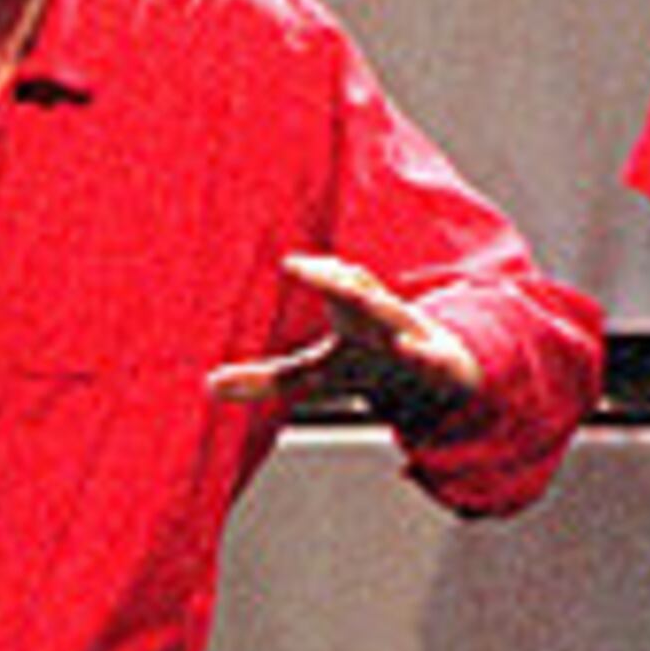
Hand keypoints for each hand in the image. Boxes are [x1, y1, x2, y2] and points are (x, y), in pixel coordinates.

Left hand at [205, 252, 479, 416]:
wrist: (439, 373)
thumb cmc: (370, 359)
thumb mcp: (318, 373)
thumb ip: (268, 378)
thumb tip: (210, 386)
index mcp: (353, 310)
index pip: (335, 284)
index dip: (316, 273)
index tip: (287, 264)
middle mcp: (382, 316)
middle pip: (363, 293)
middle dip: (341, 280)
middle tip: (311, 268)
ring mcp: (412, 337)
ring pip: (399, 319)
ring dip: (386, 309)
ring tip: (366, 305)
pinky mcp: (437, 363)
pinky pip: (432, 357)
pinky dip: (423, 352)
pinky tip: (409, 348)